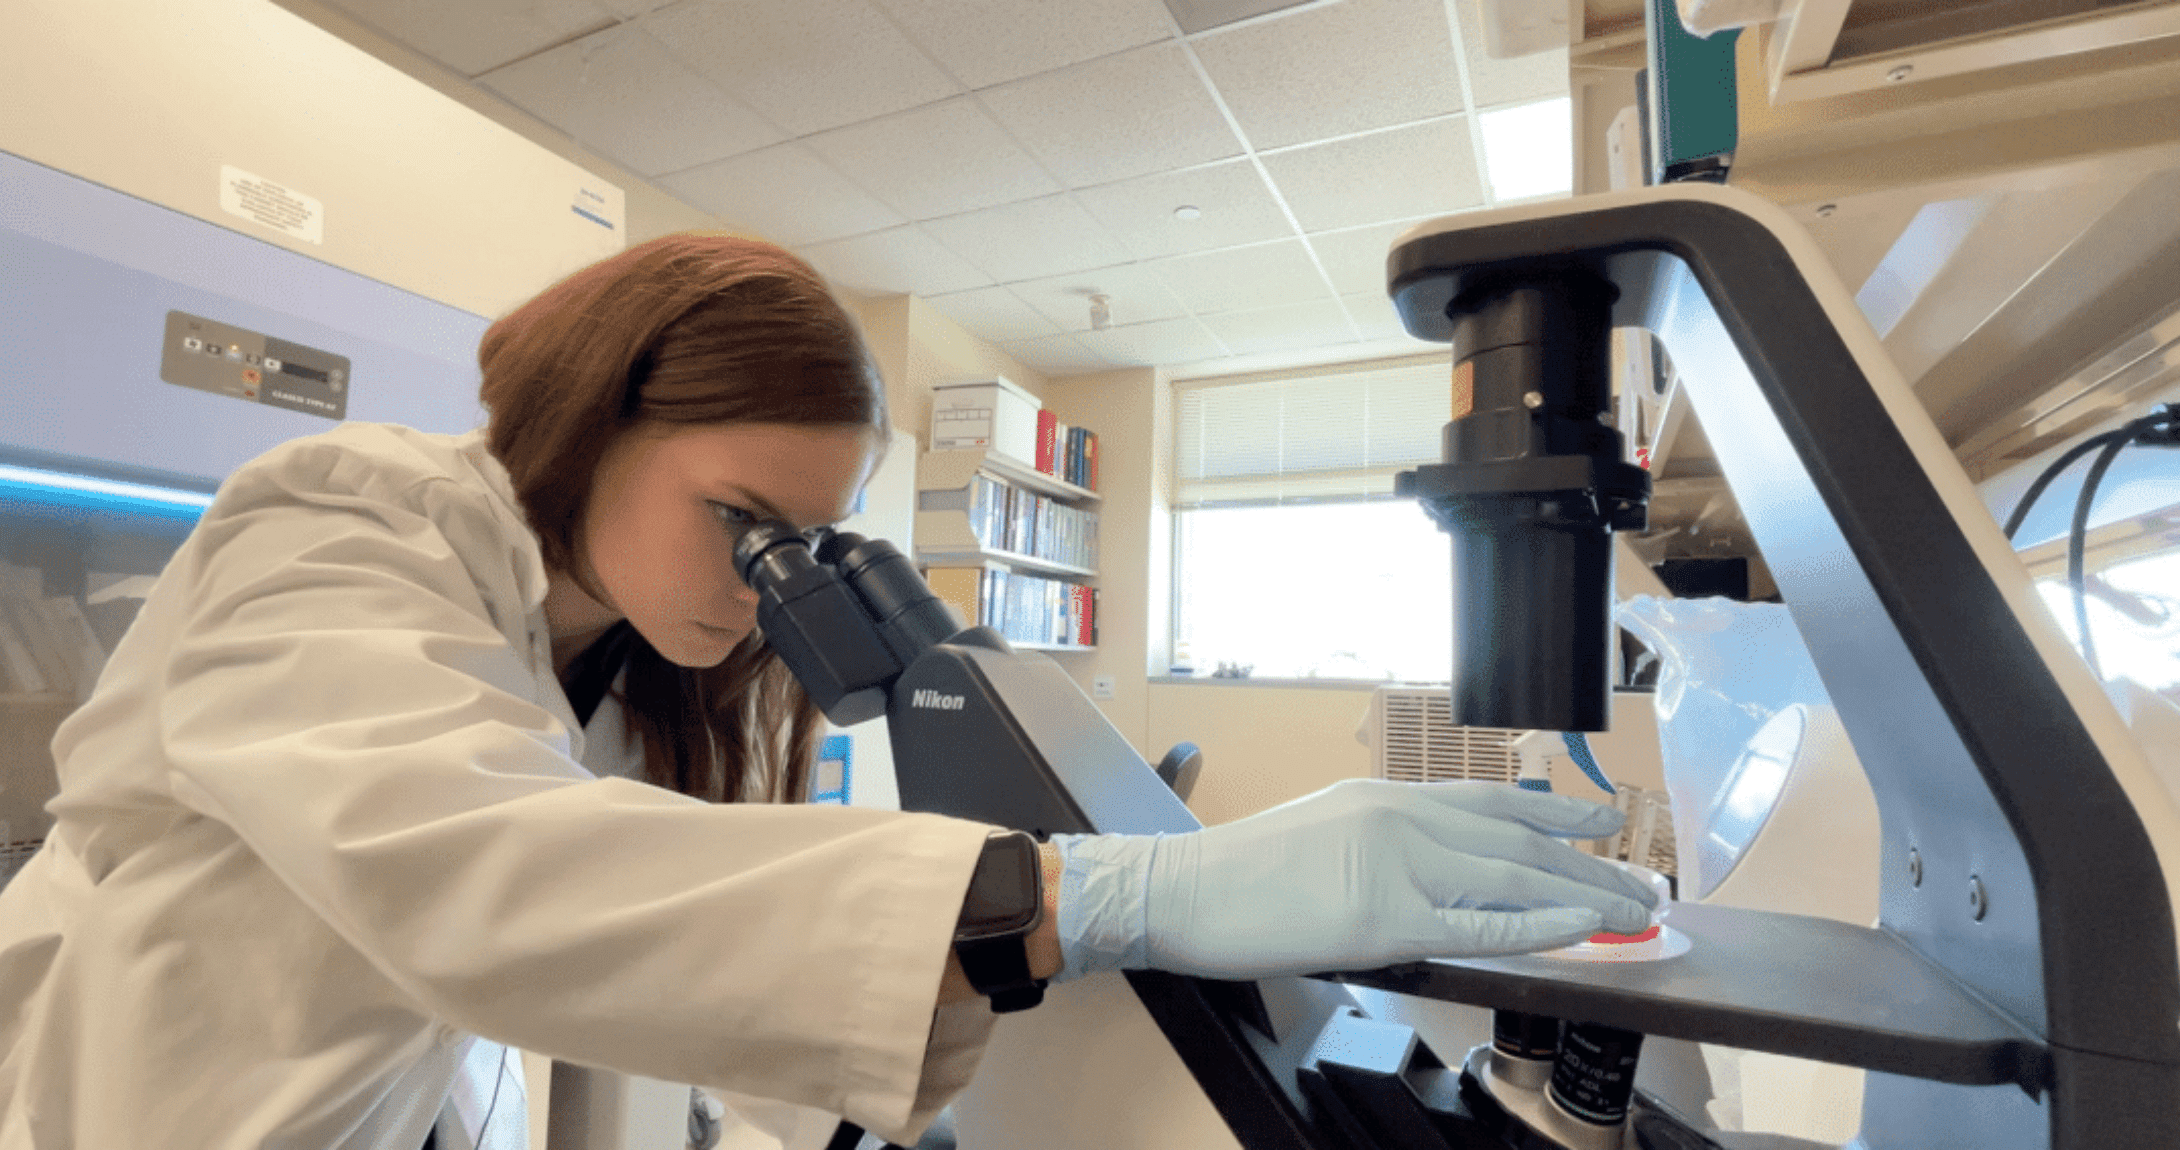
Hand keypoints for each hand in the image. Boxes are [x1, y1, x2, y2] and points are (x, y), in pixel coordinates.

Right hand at [1050, 779, 1657, 980]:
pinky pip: (1479, 925)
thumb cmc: (1240, 873)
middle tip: (1642, 878)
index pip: (1491, 801)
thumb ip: (1385, 844)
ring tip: (1635, 909)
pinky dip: (1539, 926)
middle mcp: (1401, 816)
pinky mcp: (1385, 917)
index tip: (1600, 820)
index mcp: (1386, 797)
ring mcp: (1397, 864)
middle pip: (1520, 836)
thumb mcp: (1325, 834)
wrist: (1182, 889)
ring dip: (1586, 892)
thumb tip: (1435, 872)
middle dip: (1590, 858)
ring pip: (1515, 877)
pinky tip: (1581, 928)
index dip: (1555, 812)